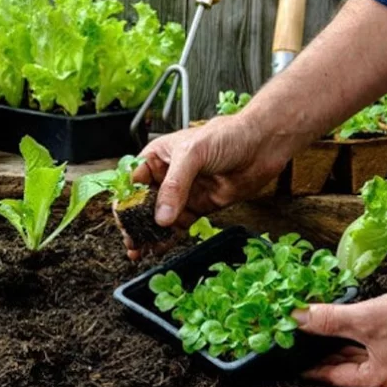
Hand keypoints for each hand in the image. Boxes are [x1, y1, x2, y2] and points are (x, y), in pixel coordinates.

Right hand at [121, 115, 292, 259]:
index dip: (126, 202)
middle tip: (131, 241)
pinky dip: (169, 238)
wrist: (262, 145)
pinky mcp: (200, 207)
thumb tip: (161, 217)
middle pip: (144, 204)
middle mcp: (168, 176)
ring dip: (149, 234)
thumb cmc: (227, 135)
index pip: (133, 182)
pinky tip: (159, 248)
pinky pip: (180, 225)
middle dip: (135, 223)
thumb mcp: (193, 154)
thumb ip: (175, 186)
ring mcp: (184, 193)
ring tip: (139, 250)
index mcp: (158, 157)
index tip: (123, 221)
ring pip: (160, 218)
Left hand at [292, 280, 386, 386]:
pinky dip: (359, 340)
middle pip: (348, 370)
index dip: (310, 367)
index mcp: (381, 382)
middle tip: (299, 342)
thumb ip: (328, 321)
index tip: (290, 360)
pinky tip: (346, 326)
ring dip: (340, 345)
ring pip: (362, 358)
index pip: (334, 377)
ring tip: (317, 333)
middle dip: (324, 354)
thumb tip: (297, 319)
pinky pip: (375, 350)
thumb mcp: (366, 318)